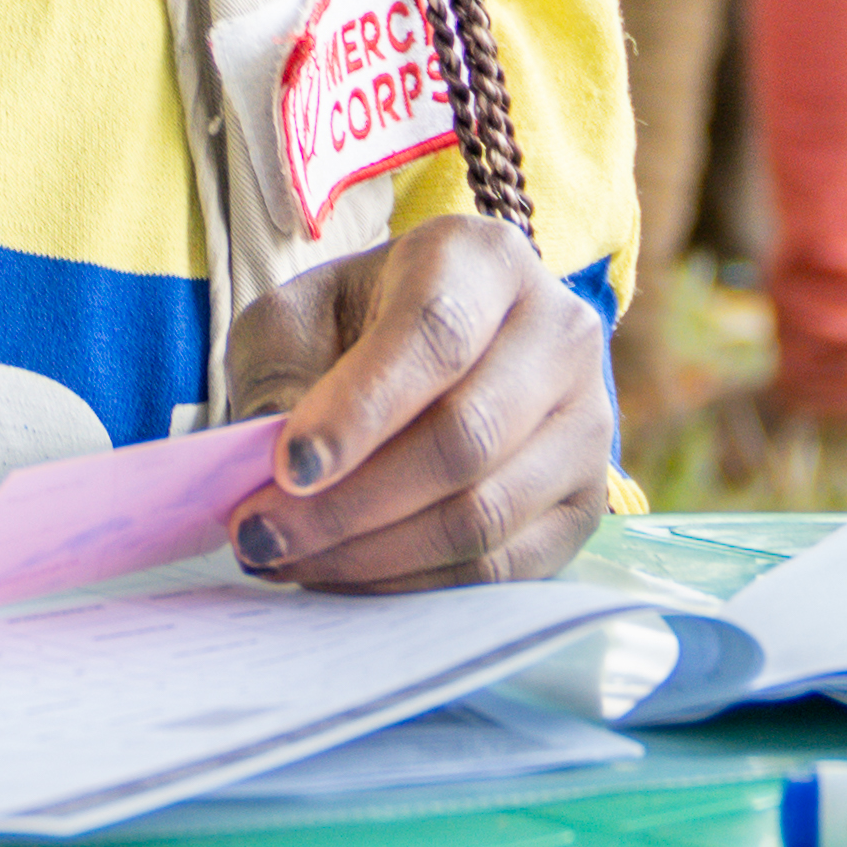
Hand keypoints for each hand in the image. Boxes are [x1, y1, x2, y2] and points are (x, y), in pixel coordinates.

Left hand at [213, 216, 617, 588]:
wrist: (432, 352)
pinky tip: (345, 576)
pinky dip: (412, 586)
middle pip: (465, 437)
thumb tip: (286, 476)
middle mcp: (560, 333)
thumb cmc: (352, 327)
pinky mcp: (587, 504)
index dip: (360, 411)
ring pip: (484, 514)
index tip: (287, 469)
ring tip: (288, 559)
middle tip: (259, 533)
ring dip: (372, 555)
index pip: (433, 336)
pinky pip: (501, 569)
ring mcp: (587, 423)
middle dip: (350, 503)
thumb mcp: (297, 321)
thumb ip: (283, 381)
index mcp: (485, 260)